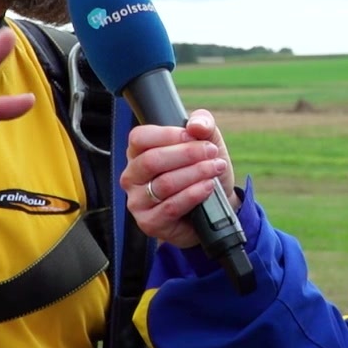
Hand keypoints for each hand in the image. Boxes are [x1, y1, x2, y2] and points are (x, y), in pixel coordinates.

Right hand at [122, 109, 234, 250]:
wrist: (212, 208)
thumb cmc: (201, 172)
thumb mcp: (206, 142)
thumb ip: (203, 124)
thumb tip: (196, 125)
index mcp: (137, 153)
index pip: (140, 138)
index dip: (168, 135)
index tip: (194, 136)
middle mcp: (132, 177)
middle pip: (152, 160)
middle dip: (186, 154)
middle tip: (211, 152)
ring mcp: (137, 202)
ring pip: (164, 183)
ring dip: (195, 173)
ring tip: (215, 169)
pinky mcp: (149, 222)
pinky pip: (171, 206)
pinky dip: (193, 194)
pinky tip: (208, 187)